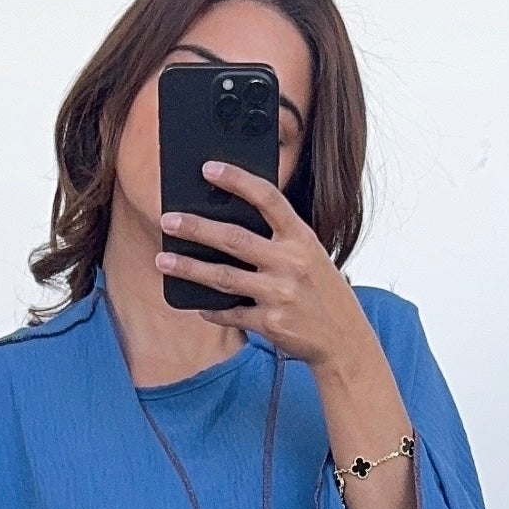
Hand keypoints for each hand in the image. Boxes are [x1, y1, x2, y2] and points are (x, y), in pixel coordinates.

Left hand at [158, 168, 379, 378]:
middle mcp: (291, 263)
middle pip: (234, 239)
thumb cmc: (322, 292)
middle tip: (168, 219)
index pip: (268, 198)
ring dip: (189, 268)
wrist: (345, 339)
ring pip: (223, 277)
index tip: (209, 169)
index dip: (237, 180)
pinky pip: (231, 313)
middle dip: (196, 228)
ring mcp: (280, 294)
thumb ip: (279, 241)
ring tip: (163, 260)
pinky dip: (211, 310)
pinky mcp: (271, 323)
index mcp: (302, 238)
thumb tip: (227, 226)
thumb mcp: (311, 256)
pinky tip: (196, 305)